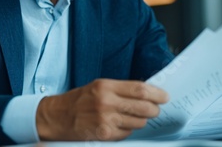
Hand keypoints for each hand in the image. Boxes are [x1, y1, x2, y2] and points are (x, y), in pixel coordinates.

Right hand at [35, 79, 168, 140]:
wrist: (56, 117)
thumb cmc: (78, 101)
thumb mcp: (98, 87)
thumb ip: (120, 90)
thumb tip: (146, 94)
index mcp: (105, 86)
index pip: (139, 89)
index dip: (156, 93)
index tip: (164, 96)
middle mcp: (106, 102)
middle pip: (144, 106)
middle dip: (154, 109)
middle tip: (156, 109)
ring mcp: (106, 120)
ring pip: (138, 122)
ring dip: (141, 121)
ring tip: (132, 117)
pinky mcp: (105, 135)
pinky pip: (127, 134)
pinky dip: (128, 130)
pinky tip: (119, 125)